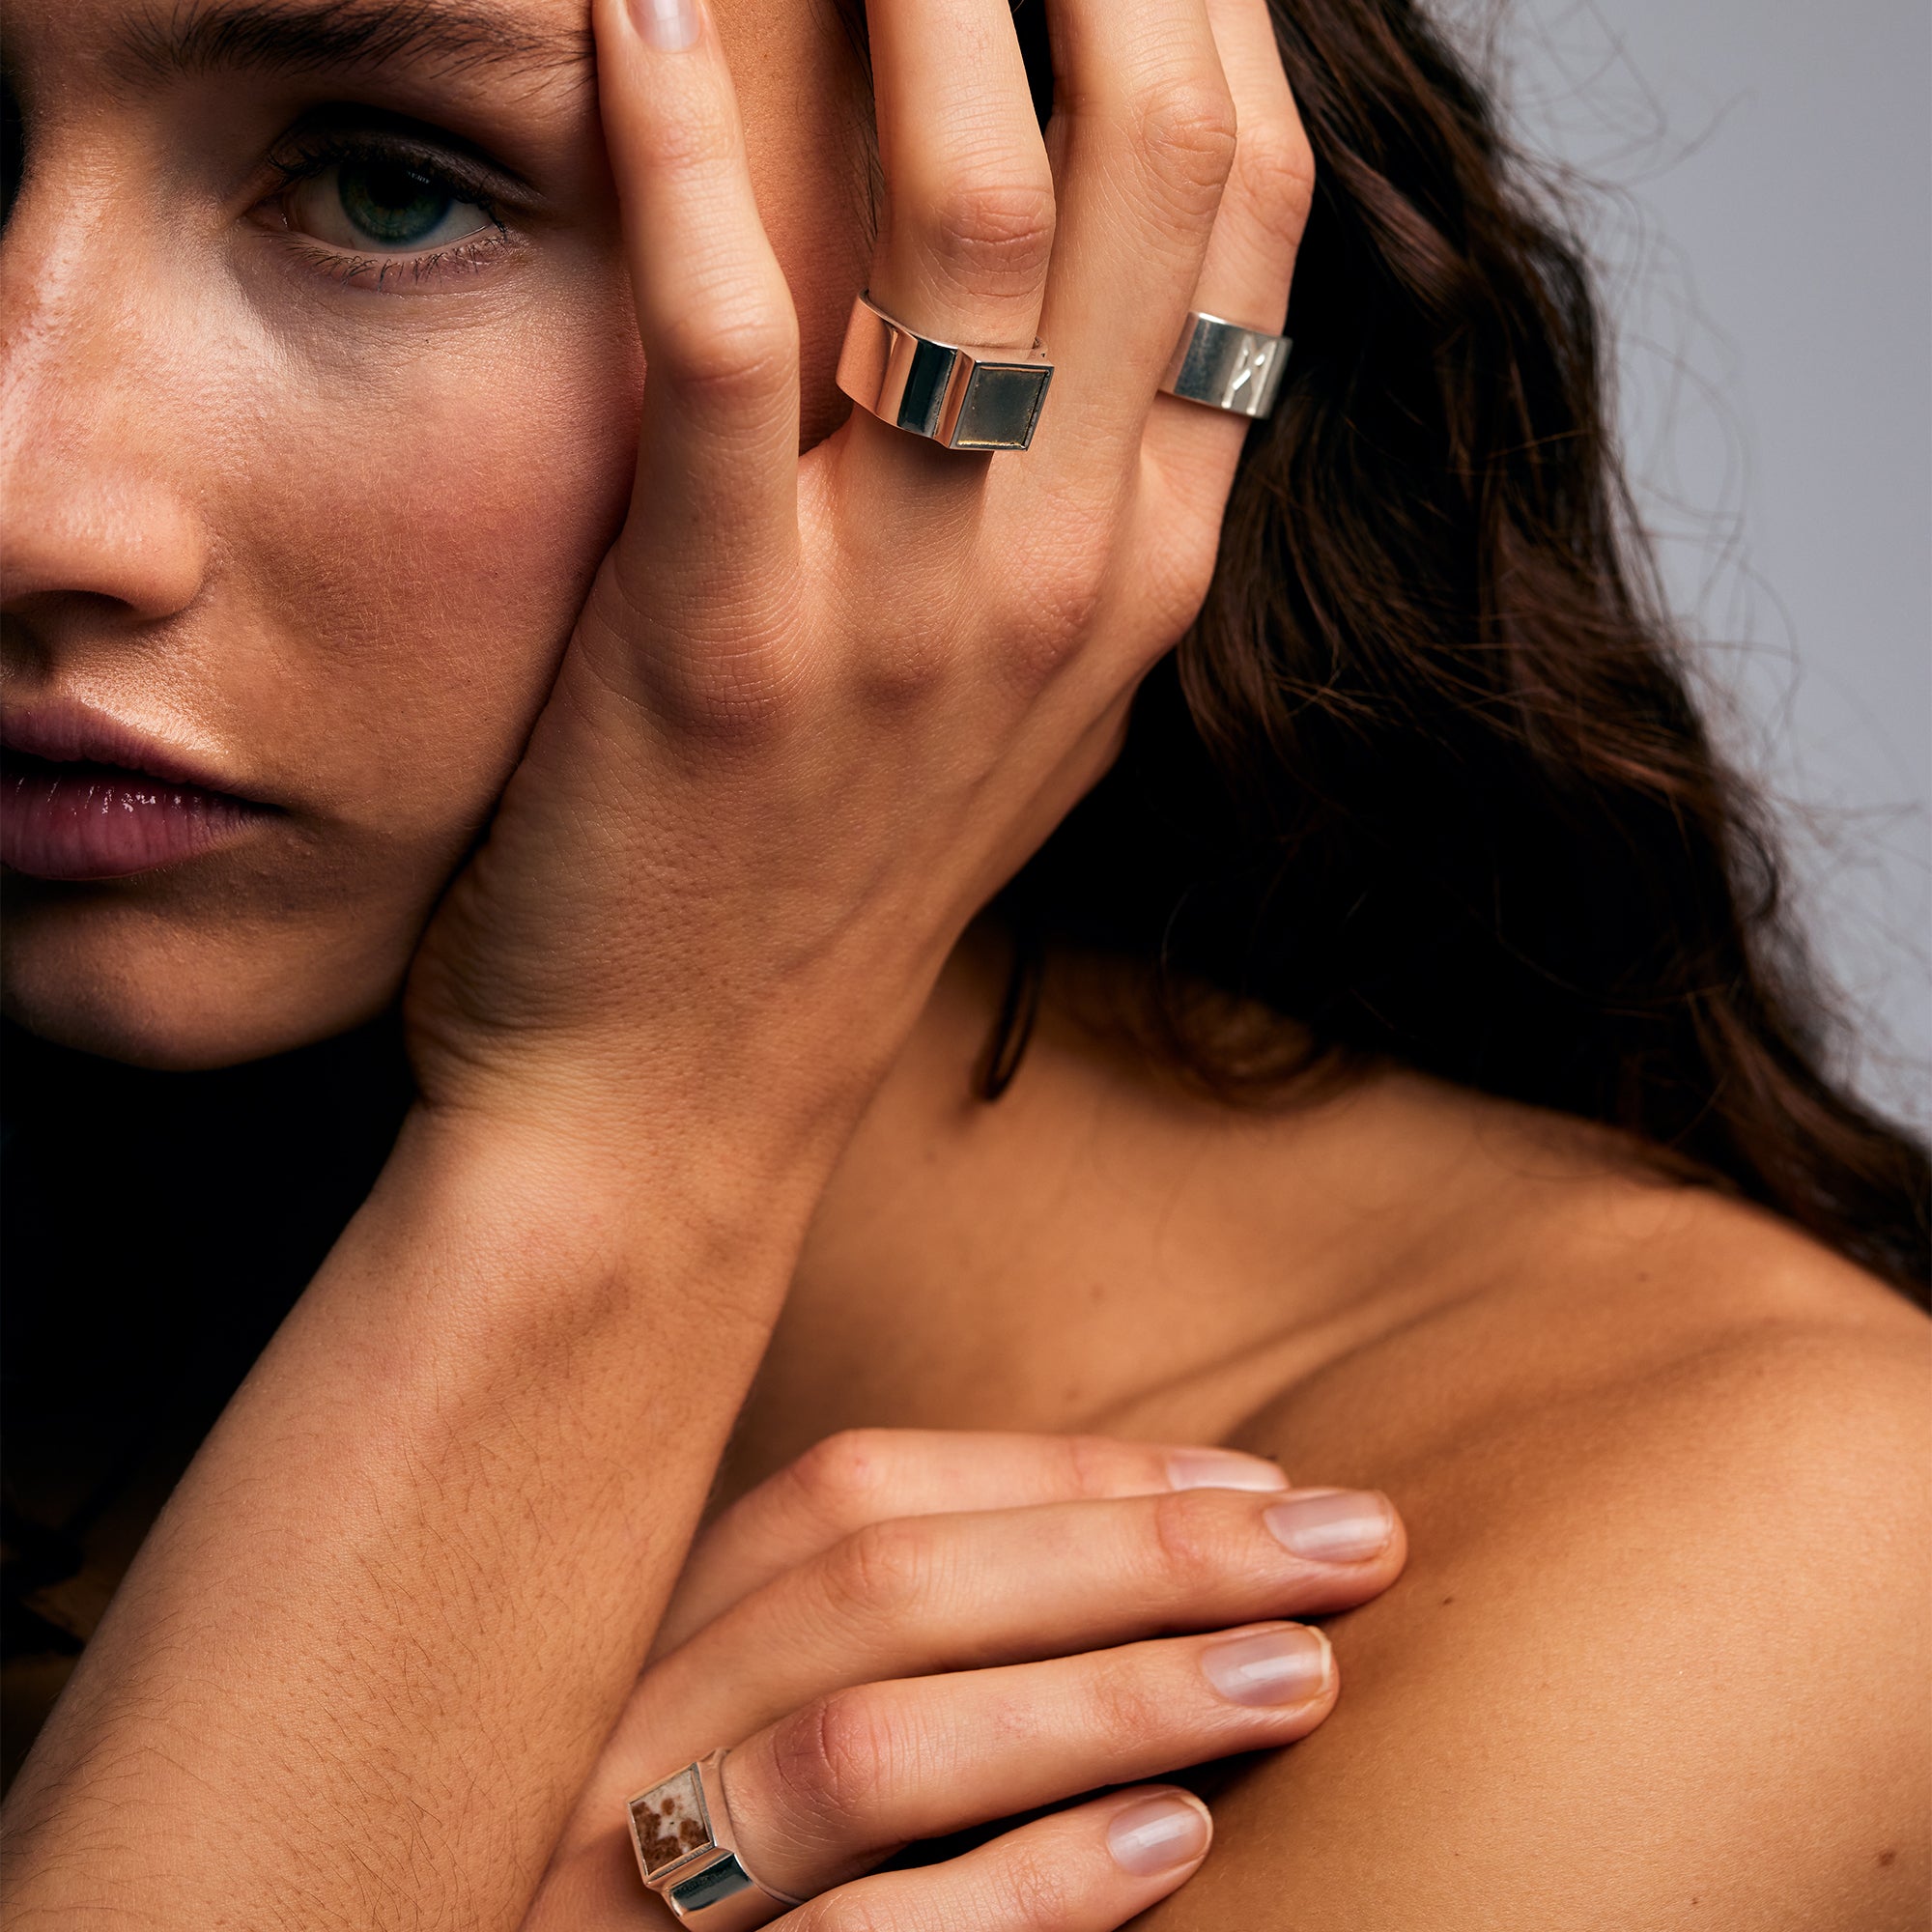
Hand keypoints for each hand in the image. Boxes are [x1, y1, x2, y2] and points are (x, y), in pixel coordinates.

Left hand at [401, 0, 1311, 1185]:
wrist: (679, 1110)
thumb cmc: (821, 893)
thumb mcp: (1011, 708)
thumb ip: (1076, 513)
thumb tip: (1086, 316)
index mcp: (1154, 573)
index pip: (1248, 212)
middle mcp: (1075, 580)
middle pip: (1156, 162)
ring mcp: (915, 622)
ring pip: (979, 212)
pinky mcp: (725, 652)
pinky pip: (731, 341)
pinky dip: (680, 143)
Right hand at [524, 1430, 1405, 1929]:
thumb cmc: (734, 1906)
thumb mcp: (781, 1745)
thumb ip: (906, 1652)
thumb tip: (1167, 1536)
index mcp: (658, 1649)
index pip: (856, 1495)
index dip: (1070, 1473)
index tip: (1261, 1479)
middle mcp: (620, 1751)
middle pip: (881, 1585)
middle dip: (1134, 1550)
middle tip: (1347, 1546)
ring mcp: (621, 1902)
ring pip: (864, 1749)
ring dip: (1105, 1693)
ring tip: (1298, 1676)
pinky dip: (1024, 1885)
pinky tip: (1175, 1842)